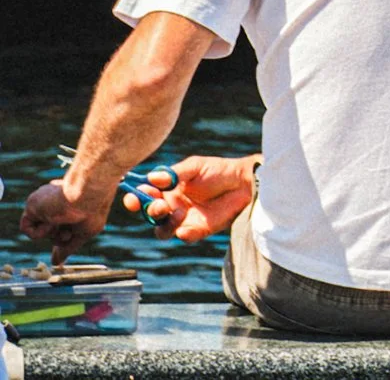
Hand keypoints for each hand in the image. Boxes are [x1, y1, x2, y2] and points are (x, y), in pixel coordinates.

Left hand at [19, 177, 111, 262]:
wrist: (86, 196)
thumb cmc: (92, 210)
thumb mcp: (84, 232)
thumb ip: (68, 247)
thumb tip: (57, 263)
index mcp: (72, 203)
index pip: (60, 222)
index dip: (62, 235)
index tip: (67, 241)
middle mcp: (56, 201)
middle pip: (52, 230)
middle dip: (60, 238)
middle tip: (68, 233)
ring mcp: (44, 203)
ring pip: (41, 231)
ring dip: (52, 234)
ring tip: (63, 223)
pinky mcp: (32, 204)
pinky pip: (28, 229)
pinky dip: (40, 231)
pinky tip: (52, 221)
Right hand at [127, 155, 257, 242]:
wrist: (245, 182)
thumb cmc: (219, 170)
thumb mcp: (196, 166)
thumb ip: (174, 173)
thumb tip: (151, 178)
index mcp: (167, 189)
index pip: (145, 196)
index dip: (136, 197)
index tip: (132, 196)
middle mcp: (172, 206)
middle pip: (150, 215)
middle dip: (149, 210)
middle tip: (159, 204)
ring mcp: (183, 220)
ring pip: (162, 230)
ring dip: (164, 224)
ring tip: (178, 212)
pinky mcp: (198, 230)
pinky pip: (183, 236)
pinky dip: (182, 233)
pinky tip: (185, 227)